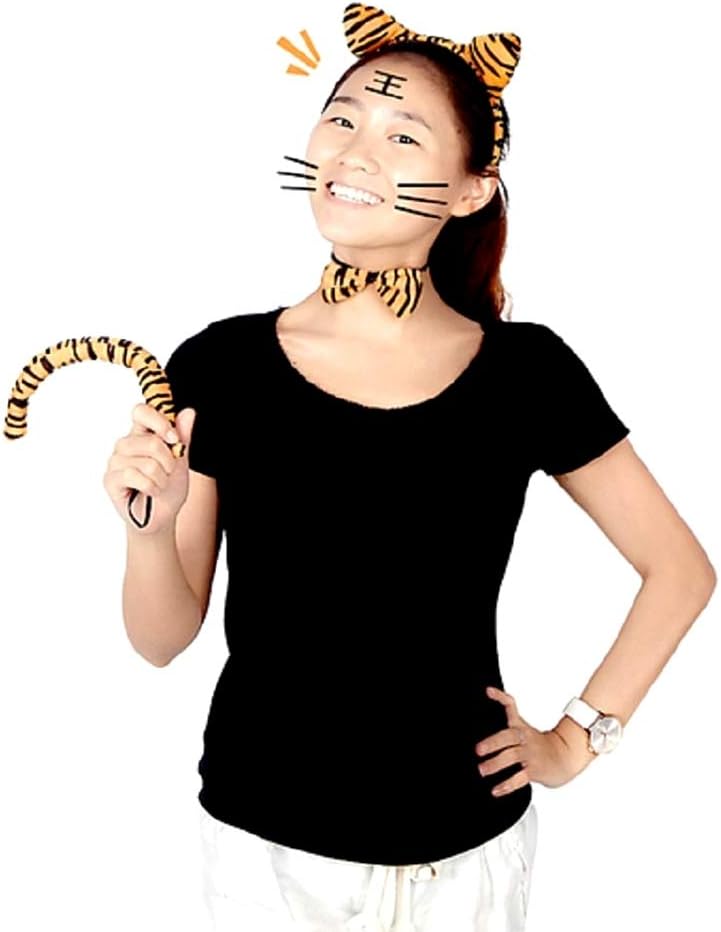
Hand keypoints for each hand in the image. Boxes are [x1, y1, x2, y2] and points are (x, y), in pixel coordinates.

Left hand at [475, 686, 595, 795]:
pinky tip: (495, 789)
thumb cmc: (540, 743)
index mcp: (520, 727)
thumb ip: (508, 714)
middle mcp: (525, 739)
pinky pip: (520, 778)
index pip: (511, 706)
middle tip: (478, 750)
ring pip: (512, 757)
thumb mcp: (523, 726)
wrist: (566, 756)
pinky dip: (507, 785)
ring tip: (482, 770)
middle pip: (509, 736)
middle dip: (493, 742)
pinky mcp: (535, 771)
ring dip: (496, 764)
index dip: (500, 697)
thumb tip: (488, 694)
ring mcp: (530, 755)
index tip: (488, 691)